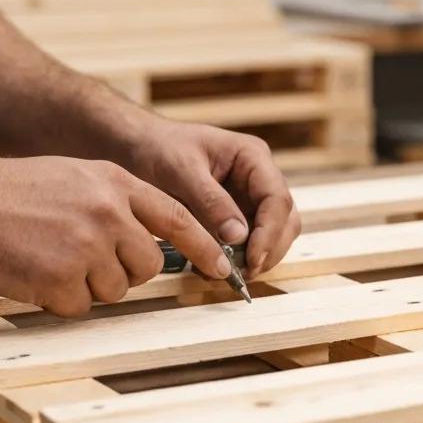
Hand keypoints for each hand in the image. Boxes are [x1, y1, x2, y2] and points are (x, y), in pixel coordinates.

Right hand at [0, 155, 233, 316]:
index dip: (206, 245)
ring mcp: (87, 247)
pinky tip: (36, 273)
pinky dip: (60, 299)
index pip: (179, 217)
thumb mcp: (77, 176)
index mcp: (116, 183)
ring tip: (52, 258)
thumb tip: (152, 236)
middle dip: (127, 271)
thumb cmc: (14, 190)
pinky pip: (80, 306)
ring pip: (116, 289)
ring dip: (88, 285)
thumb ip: (118, 200)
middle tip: (90, 260)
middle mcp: (109, 213)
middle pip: (149, 264)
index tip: (222, 266)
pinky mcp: (61, 280)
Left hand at [126, 120, 300, 278]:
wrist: (137, 147)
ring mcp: (249, 199)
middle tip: (242, 274)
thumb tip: (239, 237)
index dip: (270, 233)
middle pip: (285, 221)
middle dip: (268, 250)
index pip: (277, 199)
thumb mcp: (180, 171)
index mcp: (252, 157)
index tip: (252, 259)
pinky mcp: (235, 217)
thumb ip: (211, 202)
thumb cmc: (158, 148)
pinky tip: (210, 268)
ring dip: (254, 258)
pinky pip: (246, 244)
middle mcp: (259, 178)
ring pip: (271, 236)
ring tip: (223, 272)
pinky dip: (235, 260)